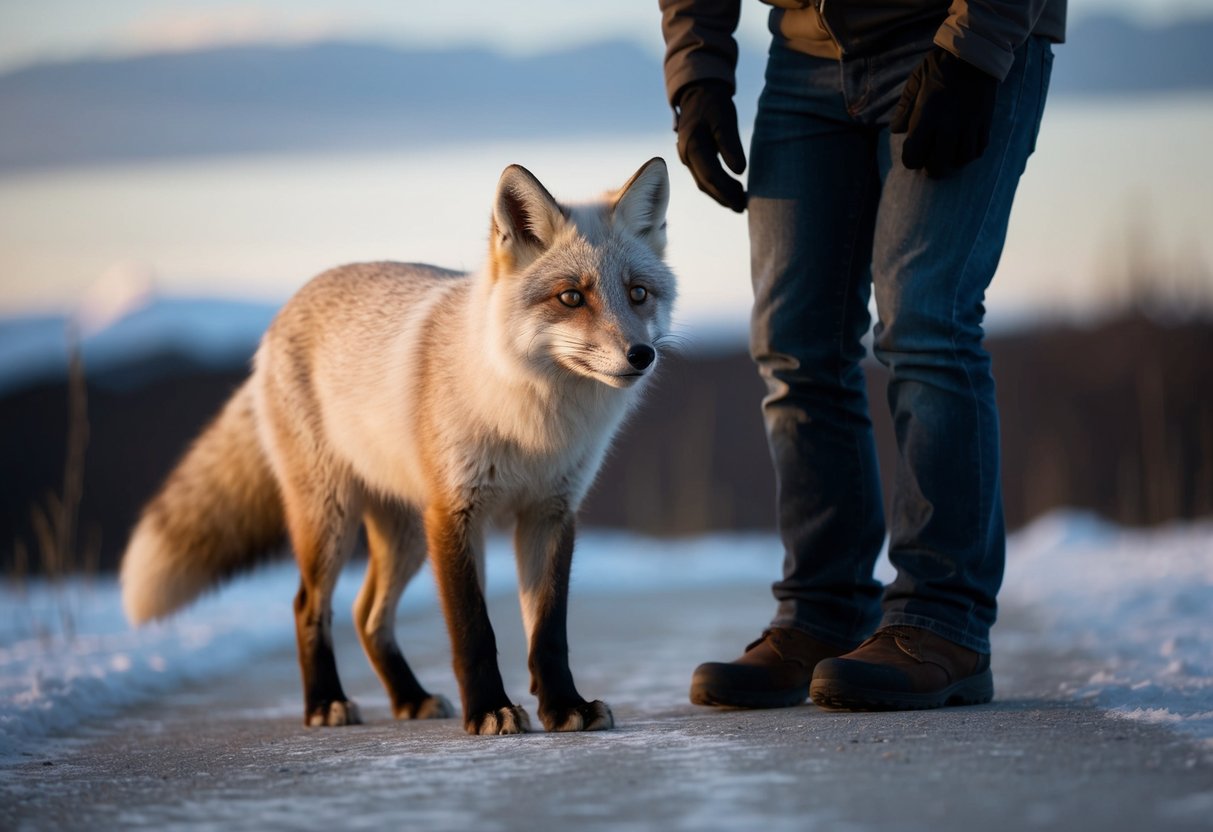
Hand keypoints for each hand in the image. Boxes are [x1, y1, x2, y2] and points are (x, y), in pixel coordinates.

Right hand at [675, 81, 746, 211]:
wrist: (699, 91)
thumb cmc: (714, 103)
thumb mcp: (725, 119)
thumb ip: (731, 144)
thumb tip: (740, 171)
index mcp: (693, 145)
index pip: (711, 175)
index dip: (727, 191)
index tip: (743, 201)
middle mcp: (686, 154)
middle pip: (705, 183)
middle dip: (724, 198)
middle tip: (743, 208)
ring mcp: (686, 157)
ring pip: (703, 183)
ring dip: (720, 195)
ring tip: (738, 204)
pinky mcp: (691, 157)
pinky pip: (702, 176)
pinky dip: (715, 186)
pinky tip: (728, 191)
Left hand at [891, 47, 999, 178]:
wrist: (975, 52)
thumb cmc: (940, 66)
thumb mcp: (915, 81)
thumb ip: (905, 108)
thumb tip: (898, 130)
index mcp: (927, 115)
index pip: (914, 156)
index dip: (911, 159)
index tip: (913, 153)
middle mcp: (948, 124)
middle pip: (937, 166)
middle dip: (930, 168)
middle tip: (930, 162)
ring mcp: (969, 124)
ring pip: (960, 160)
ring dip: (952, 161)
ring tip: (947, 154)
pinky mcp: (985, 121)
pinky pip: (979, 149)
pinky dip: (970, 153)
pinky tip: (963, 146)